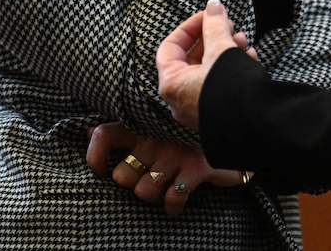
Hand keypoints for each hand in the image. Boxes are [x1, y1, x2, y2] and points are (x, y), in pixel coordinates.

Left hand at [86, 124, 244, 215]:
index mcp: (143, 123)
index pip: (104, 135)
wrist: (239, 128)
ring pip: (144, 192)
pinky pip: (173, 199)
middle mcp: (155, 137)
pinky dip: (173, 207)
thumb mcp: (160, 124)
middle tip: (148, 178)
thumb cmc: (190, 133)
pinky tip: (176, 204)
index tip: (101, 168)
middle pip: (122, 176)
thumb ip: (130, 130)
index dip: (95, 156)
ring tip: (165, 187)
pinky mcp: (195, 169)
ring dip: (154, 195)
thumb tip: (90, 134)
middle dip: (132, 184)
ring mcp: (175, 154)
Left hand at [157, 0, 244, 129]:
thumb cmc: (232, 89)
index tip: (209, 15)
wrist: (259, 125)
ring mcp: (201, 109)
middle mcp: (182, 100)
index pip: (170, 47)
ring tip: (243, 41)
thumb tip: (213, 5)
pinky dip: (233, 68)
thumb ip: (215, 25)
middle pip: (192, 58)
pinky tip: (250, 58)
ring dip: (226, 50)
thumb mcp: (221, 50)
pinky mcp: (219, 113)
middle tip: (229, 25)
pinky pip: (221, 84)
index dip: (189, 26)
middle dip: (213, 37)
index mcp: (173, 84)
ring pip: (210, 71)